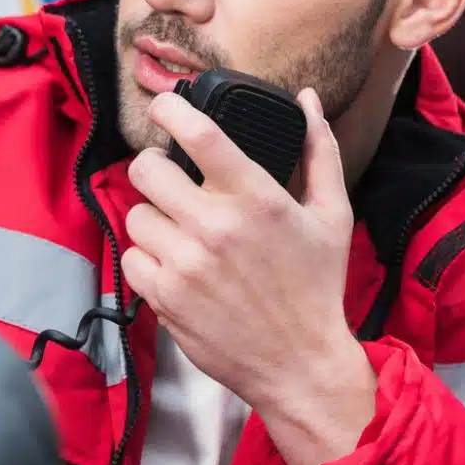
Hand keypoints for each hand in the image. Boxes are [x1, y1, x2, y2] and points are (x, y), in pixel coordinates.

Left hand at [121, 88, 374, 464]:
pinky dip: (147, 259)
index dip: (171, 108)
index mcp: (256, 198)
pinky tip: (174, 265)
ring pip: (136, 214)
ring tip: (179, 231)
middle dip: (155, 168)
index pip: (199, 134)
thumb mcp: (332, 215)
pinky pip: (131, 258)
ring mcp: (186, 264)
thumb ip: (320, 152)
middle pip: (146, 169)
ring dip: (153, 218)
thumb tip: (309, 99)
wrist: (301, 365)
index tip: (165, 104)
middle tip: (170, 180)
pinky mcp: (165, 299)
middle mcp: (216, 226)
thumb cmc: (317, 288)